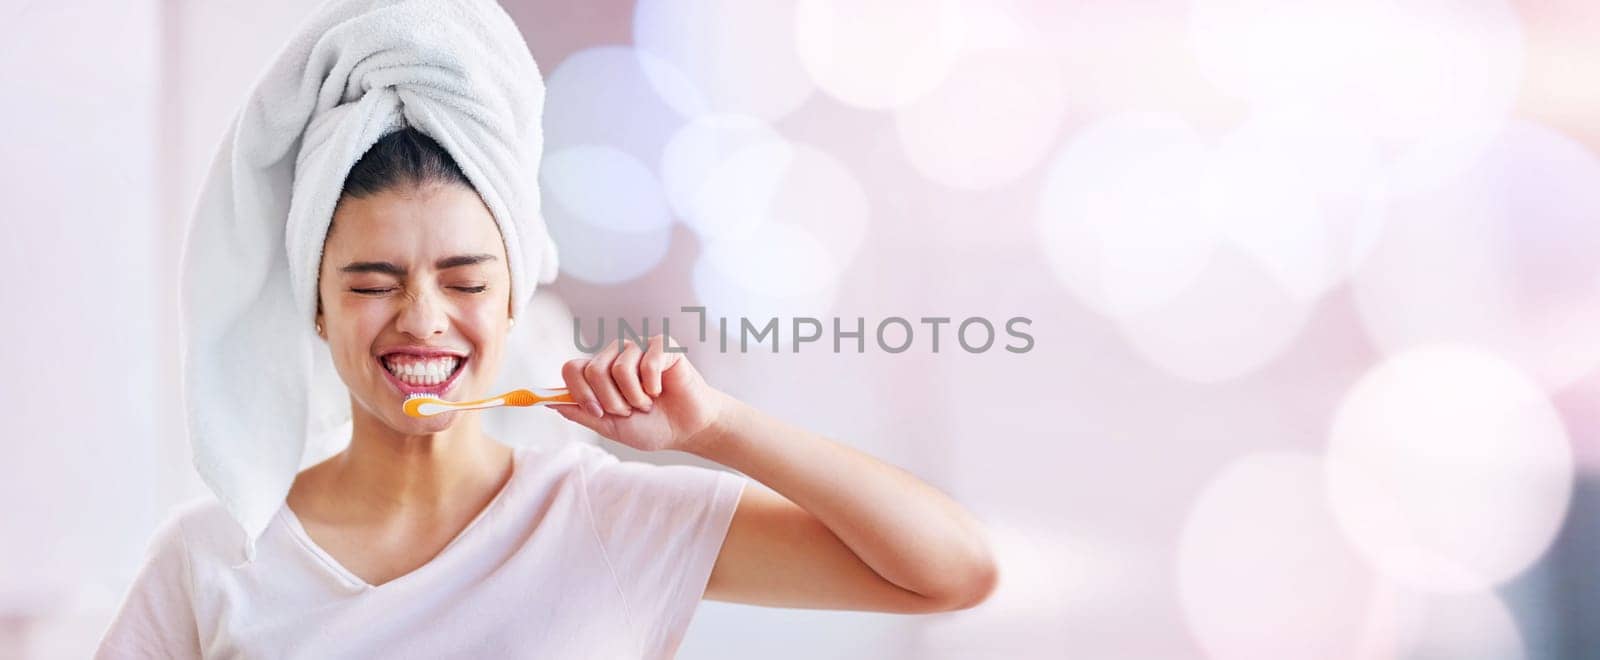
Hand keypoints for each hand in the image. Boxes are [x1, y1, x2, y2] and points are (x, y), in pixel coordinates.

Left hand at [551, 335, 728, 453]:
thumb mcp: (610, 427)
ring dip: (635, 396)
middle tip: (630, 410)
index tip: (597, 412)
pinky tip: (661, 390)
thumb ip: (582, 414)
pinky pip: (647, 361)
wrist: (687, 429)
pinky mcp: (662, 345)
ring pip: (619, 367)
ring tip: (648, 402)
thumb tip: (550, 403)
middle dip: (611, 400)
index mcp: (599, 373)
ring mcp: (638, 348)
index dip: (580, 392)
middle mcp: (615, 356)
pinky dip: (653, 385)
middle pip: (593, 370)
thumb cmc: (652, 427)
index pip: (572, 368)